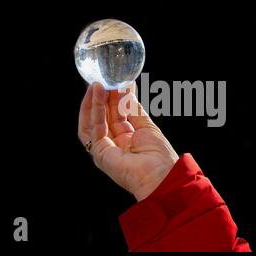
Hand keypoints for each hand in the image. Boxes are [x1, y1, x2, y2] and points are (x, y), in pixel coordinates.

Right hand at [78, 82, 178, 200]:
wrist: (161, 175)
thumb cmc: (159, 156)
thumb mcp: (146, 125)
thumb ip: (132, 108)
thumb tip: (126, 88)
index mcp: (127, 140)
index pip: (115, 115)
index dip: (114, 98)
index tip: (115, 82)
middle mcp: (114, 144)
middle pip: (104, 117)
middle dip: (103, 98)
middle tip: (104, 79)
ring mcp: (105, 150)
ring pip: (94, 121)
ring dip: (95, 102)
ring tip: (99, 84)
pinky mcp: (99, 153)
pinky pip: (93, 128)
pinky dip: (94, 110)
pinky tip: (98, 94)